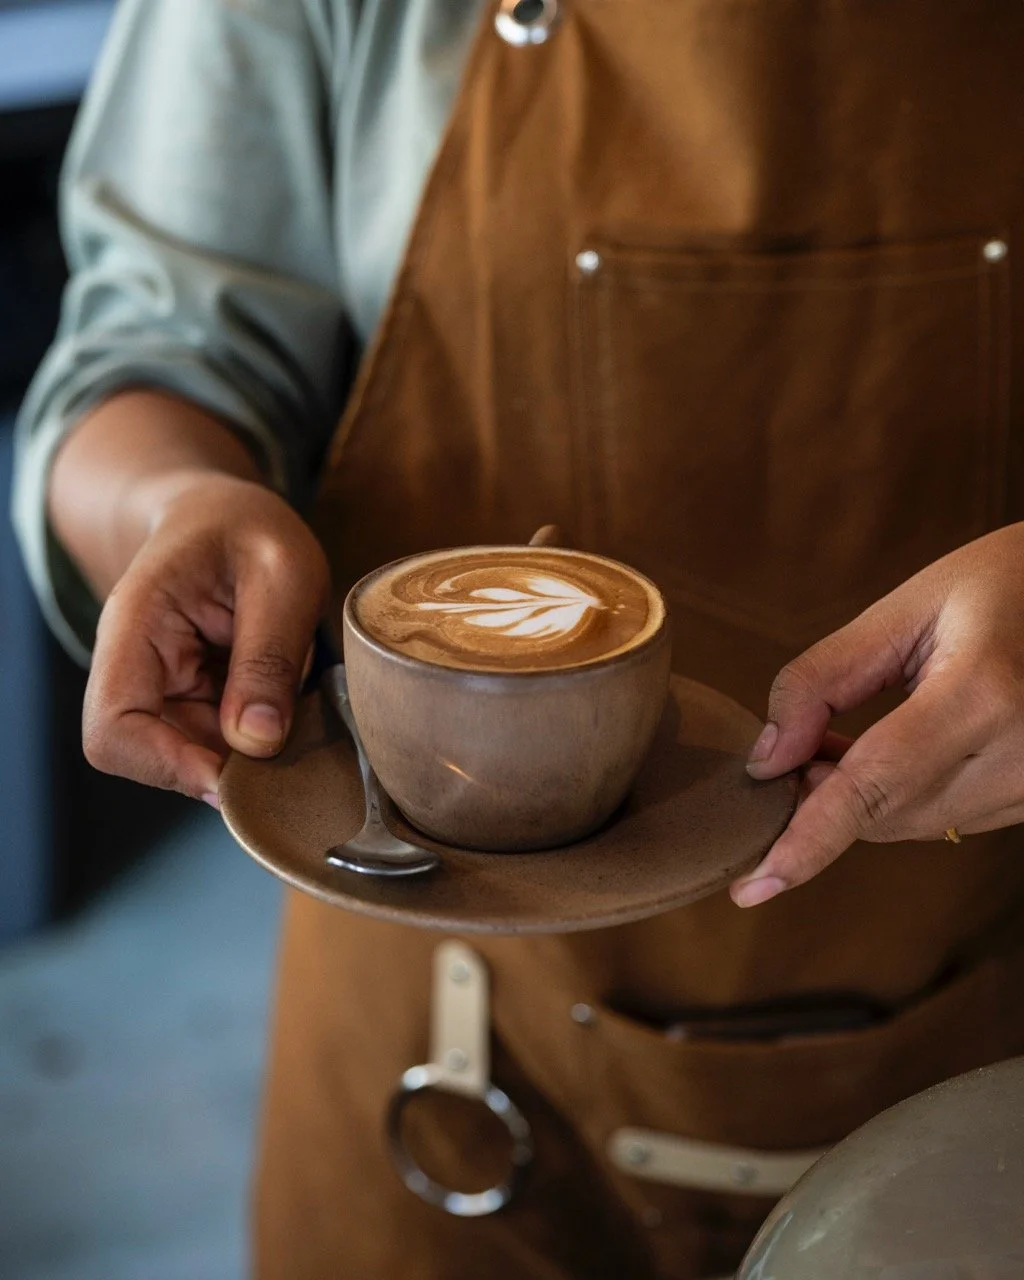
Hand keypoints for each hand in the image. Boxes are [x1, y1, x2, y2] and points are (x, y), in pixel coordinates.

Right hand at [82, 473, 328, 801]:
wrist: (228, 517)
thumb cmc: (250, 531)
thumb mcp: (283, 574)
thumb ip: (270, 655)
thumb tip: (257, 743)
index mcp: (135, 629)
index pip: (113, 731)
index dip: (169, 767)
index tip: (240, 770)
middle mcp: (138, 671)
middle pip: (160, 757)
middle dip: (230, 761)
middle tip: (297, 730)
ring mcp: (166, 692)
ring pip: (200, 759)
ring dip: (253, 751)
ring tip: (299, 697)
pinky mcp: (196, 704)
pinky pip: (225, 746)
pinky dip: (263, 739)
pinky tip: (292, 702)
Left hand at [731, 523, 1023, 906]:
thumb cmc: (997, 586)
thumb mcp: (902, 611)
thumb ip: (822, 680)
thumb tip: (766, 761)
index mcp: (984, 695)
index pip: (877, 785)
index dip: (810, 839)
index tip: (755, 883)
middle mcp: (1020, 756)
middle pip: (885, 814)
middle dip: (822, 794)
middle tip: (799, 742)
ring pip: (910, 826)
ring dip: (860, 798)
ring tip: (845, 736)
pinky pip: (944, 819)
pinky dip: (899, 797)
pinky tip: (890, 750)